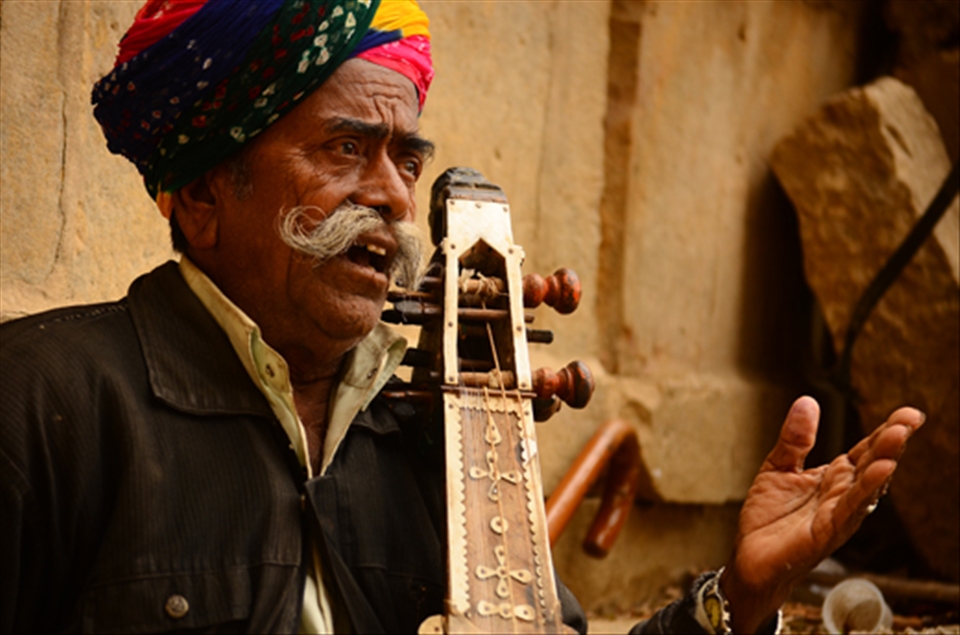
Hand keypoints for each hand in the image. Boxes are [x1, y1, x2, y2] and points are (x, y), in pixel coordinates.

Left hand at [719, 396, 923, 632]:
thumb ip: (795, 438)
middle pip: (873, 464)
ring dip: (884, 460)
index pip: (866, 450)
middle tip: (910, 418)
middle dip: (892, 441)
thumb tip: (807, 401)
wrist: (749, 557)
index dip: (885, 431)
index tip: (908, 413)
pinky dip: (865, 490)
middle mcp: (842, 495)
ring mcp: (838, 514)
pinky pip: (850, 509)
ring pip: (868, 485)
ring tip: (898, 436)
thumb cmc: (768, 518)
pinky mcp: (827, 531)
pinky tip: (880, 472)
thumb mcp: (778, 467)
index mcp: (834, 477)